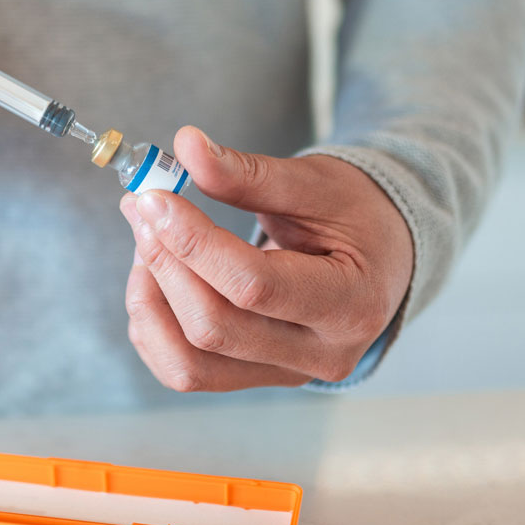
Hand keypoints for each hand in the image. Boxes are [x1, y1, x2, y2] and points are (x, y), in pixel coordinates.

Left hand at [120, 126, 412, 390]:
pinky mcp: (257, 378)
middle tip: (143, 209)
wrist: (381, 255)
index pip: (254, 285)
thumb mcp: (315, 183)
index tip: (156, 198)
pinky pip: (186, 371)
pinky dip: (154, 329)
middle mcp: (322, 354)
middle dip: (167, 264)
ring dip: (150, 302)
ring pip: (192, 364)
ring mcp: (288, 374)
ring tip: (145, 243)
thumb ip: (250, 173)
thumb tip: (186, 145)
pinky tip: (152, 279)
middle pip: (216, 328)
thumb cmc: (354, 215)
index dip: (193, 242)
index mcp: (350, 303)